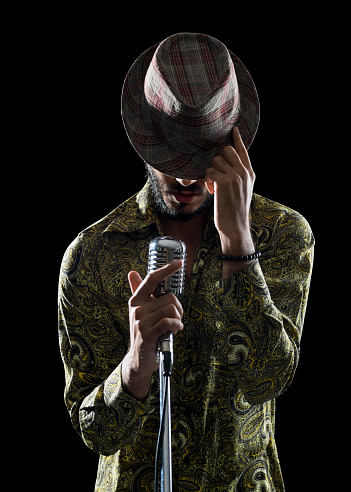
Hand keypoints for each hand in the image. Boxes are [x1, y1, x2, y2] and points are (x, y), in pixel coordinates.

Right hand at [122, 260, 183, 399]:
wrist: (138, 359)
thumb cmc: (145, 332)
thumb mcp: (141, 311)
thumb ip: (139, 292)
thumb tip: (132, 272)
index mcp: (136, 300)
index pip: (152, 279)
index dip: (166, 269)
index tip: (179, 262)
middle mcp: (137, 308)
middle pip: (169, 297)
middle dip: (179, 308)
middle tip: (177, 317)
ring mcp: (141, 321)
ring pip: (171, 309)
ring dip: (178, 319)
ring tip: (174, 326)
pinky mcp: (147, 334)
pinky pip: (169, 322)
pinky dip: (177, 326)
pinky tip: (175, 331)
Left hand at [205, 127, 255, 276]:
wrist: (236, 227)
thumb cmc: (235, 211)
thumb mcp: (241, 191)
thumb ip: (237, 176)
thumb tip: (224, 164)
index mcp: (250, 174)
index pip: (243, 150)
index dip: (237, 139)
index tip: (233, 129)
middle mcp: (244, 172)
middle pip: (226, 151)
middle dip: (217, 160)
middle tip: (217, 176)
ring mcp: (235, 176)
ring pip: (216, 160)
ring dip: (211, 173)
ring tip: (215, 187)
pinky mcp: (225, 181)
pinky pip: (210, 171)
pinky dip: (208, 180)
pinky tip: (213, 191)